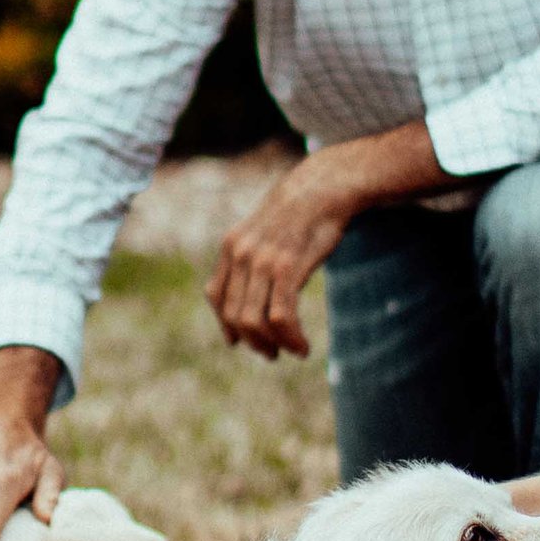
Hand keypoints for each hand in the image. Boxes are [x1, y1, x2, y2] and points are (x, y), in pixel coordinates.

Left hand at [206, 155, 358, 359]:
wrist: (324, 187)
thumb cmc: (299, 214)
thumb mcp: (263, 233)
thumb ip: (251, 261)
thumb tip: (246, 298)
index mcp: (231, 246)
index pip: (216, 296)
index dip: (226, 324)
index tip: (241, 340)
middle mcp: (241, 254)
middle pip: (233, 315)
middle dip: (252, 341)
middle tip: (271, 353)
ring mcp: (263, 261)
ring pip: (254, 321)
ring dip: (272, 344)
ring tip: (291, 351)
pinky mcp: (288, 267)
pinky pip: (281, 316)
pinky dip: (290, 338)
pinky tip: (302, 346)